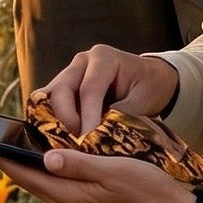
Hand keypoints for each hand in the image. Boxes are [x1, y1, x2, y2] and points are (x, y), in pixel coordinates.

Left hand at [0, 146, 197, 202]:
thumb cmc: (147, 189)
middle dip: (14, 160)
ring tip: (19, 140)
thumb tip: (45, 158)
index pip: (26, 178)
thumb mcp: (113, 170)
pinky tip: (51, 154)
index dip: (5, 159)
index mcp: (71, 198)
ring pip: (45, 184)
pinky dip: (50, 169)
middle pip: (31, 182)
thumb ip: (78, 164)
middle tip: (0, 134)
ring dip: (32, 164)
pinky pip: (60, 185)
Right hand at [39, 44, 180, 137]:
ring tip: (71, 143)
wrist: (151, 78)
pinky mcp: (65, 85)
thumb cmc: (149, 87)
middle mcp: (82, 62)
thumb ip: (123, 114)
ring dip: (58, 120)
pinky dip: (55, 119)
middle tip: (79, 144)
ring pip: (51, 95)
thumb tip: (103, 135)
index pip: (89, 89)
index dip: (87, 116)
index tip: (88, 140)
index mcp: (103, 58)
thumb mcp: (144, 100)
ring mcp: (70, 72)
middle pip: (62, 89)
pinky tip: (64, 137)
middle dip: (67, 119)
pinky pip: (51, 102)